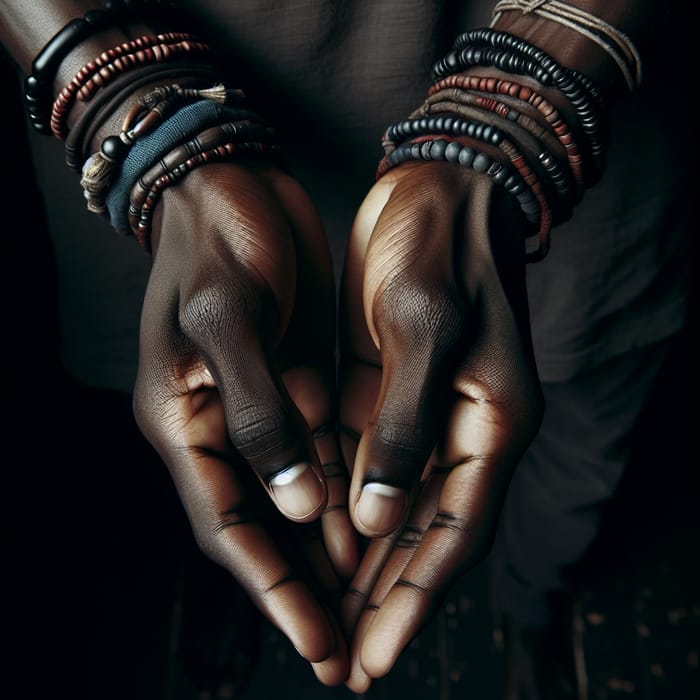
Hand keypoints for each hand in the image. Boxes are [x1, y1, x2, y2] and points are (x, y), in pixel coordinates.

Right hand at [131, 162, 356, 685]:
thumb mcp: (228, 317)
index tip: (319, 644)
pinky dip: (349, 488)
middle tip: (349, 651)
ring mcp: (263, 402)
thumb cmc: (217, 237)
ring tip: (374, 602)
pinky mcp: (296, 378)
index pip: (231, 527)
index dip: (274, 591)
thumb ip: (259, 414)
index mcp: (187, 419)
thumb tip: (299, 503)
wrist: (231, 178)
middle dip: (307, 589)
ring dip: (334, 547)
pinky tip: (380, 521)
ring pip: (302, 495)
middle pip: (268, 528)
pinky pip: (325, 448)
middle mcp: (223, 424)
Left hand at [337, 161, 543, 690]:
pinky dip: (347, 505)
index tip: (379, 656)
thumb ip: (405, 424)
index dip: (416, 600)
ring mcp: (422, 409)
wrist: (438, 181)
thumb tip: (382, 517)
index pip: (451, 535)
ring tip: (328, 616)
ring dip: (365, 563)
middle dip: (387, 600)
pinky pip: (367, 461)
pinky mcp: (388, 387)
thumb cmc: (438, 241)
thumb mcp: (422, 324)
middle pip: (422, 535)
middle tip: (348, 662)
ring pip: (392, 507)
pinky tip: (319, 539)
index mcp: (488, 421)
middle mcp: (460, 427)